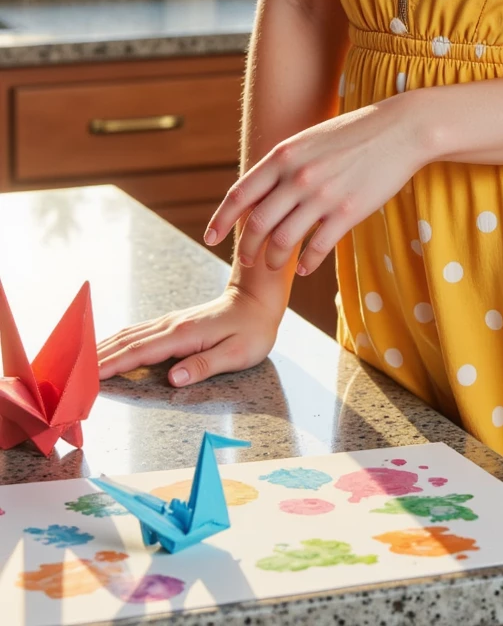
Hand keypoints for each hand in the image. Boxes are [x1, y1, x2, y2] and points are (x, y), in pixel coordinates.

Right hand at [96, 282, 281, 385]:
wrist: (258, 299)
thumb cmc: (252, 330)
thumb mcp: (237, 353)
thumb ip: (205, 366)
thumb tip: (174, 378)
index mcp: (183, 336)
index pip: (139, 353)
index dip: (111, 366)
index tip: (87, 377)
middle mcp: (171, 326)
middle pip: (125, 342)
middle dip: (96, 358)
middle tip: (70, 375)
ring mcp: (170, 322)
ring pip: (128, 334)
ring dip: (103, 347)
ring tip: (79, 362)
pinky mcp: (173, 322)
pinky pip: (138, 331)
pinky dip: (117, 340)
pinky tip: (107, 346)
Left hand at [204, 94, 429, 277]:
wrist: (400, 129)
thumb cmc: (355, 132)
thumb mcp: (310, 139)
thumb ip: (284, 164)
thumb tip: (260, 191)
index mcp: (284, 156)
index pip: (240, 193)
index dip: (221, 220)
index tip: (210, 238)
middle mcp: (297, 176)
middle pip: (257, 224)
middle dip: (247, 248)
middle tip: (247, 261)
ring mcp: (323, 196)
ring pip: (284, 241)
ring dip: (275, 261)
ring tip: (277, 266)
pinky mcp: (348, 213)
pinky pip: (317, 248)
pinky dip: (307, 264)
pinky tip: (305, 268)